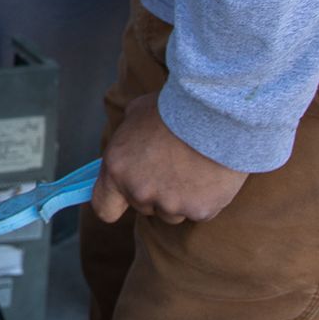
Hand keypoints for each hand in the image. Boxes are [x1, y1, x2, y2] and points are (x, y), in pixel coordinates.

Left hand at [91, 92, 247, 224]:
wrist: (214, 112)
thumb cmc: (174, 107)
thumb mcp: (136, 113)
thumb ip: (127, 138)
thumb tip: (128, 144)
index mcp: (116, 168)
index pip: (104, 207)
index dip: (115, 203)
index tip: (125, 197)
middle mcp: (139, 191)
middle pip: (144, 206)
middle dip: (156, 192)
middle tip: (173, 166)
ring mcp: (169, 204)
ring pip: (173, 212)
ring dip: (181, 198)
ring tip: (194, 168)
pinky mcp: (198, 211)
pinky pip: (200, 211)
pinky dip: (206, 198)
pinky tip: (211, 174)